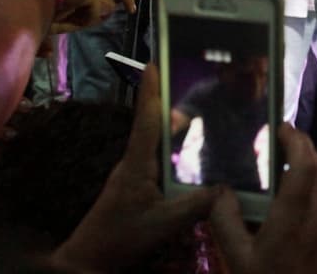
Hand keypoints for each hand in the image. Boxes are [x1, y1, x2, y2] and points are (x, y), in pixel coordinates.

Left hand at [51, 63, 219, 271]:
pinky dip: (175, 151)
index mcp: (137, 164)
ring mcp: (134, 175)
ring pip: (157, 144)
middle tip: (194, 83)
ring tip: (201, 112)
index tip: (153, 63)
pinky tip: (191, 154)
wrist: (89, 260)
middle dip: (170, 102)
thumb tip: (227, 188)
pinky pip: (159, 161)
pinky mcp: (136, 188)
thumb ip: (195, 205)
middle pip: (154, 125)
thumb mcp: (163, 223)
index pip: (146, 120)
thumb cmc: (121, 237)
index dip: (151, 91)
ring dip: (175, 128)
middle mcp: (134, 163)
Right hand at [208, 123, 316, 273]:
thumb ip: (226, 220)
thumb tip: (219, 191)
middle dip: (299, 149)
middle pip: (316, 169)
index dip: (296, 139)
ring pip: (316, 188)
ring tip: (269, 173)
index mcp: (297, 214)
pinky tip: (277, 208)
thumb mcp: (238, 259)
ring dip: (298, 173)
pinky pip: (315, 208)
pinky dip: (300, 195)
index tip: (280, 126)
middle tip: (274, 140)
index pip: (305, 162)